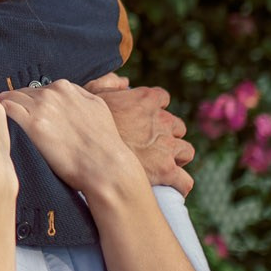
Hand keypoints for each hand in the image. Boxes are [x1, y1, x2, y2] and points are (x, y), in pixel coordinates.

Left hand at [0, 82, 143, 194]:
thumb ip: (79, 97)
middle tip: (6, 115)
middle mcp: (53, 93)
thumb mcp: (97, 107)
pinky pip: (7, 109)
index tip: (25, 110)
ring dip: (5, 106)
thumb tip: (67, 94)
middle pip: (23, 92)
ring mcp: (42, 108)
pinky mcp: (33, 126)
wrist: (106, 166)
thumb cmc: (104, 142)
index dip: (30, 101)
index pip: (38, 89)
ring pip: (11, 98)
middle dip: (16, 102)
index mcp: (67, 88)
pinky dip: (1, 113)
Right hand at [84, 80, 195, 195]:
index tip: (145, 119)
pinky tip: (172, 188)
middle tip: (150, 147)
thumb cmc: (84, 122)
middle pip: (177, 127)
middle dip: (167, 136)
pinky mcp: (166, 170)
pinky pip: (184, 180)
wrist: (87, 151)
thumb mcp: (91, 93)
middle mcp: (162, 121)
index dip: (155, 110)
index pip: (162, 98)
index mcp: (146, 99)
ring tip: (161, 167)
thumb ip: (109, 82)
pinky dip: (180, 184)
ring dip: (176, 158)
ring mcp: (166, 146)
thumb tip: (125, 82)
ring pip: (185, 151)